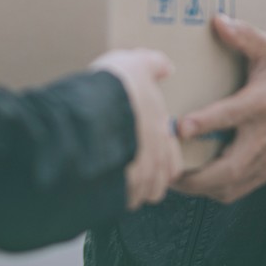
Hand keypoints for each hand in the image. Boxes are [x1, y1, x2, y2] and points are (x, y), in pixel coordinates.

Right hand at [92, 49, 180, 209]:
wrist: (94, 105)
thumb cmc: (117, 86)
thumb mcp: (137, 64)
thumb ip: (153, 65)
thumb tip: (168, 67)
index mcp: (161, 134)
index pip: (171, 164)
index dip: (159, 165)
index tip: (145, 157)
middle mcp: (153, 159)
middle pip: (156, 186)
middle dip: (145, 182)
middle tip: (128, 171)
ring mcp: (134, 176)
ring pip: (137, 196)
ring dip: (128, 191)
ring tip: (113, 181)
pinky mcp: (114, 188)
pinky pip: (117, 201)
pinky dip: (110, 196)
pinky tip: (99, 186)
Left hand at [172, 16, 265, 203]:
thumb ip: (245, 37)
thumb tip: (218, 20)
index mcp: (262, 103)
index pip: (232, 115)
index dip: (206, 123)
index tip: (180, 127)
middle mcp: (263, 136)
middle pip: (229, 167)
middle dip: (195, 175)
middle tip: (165, 168)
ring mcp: (265, 158)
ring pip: (230, 185)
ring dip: (199, 187)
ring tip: (172, 179)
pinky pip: (237, 191)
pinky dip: (213, 191)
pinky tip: (193, 184)